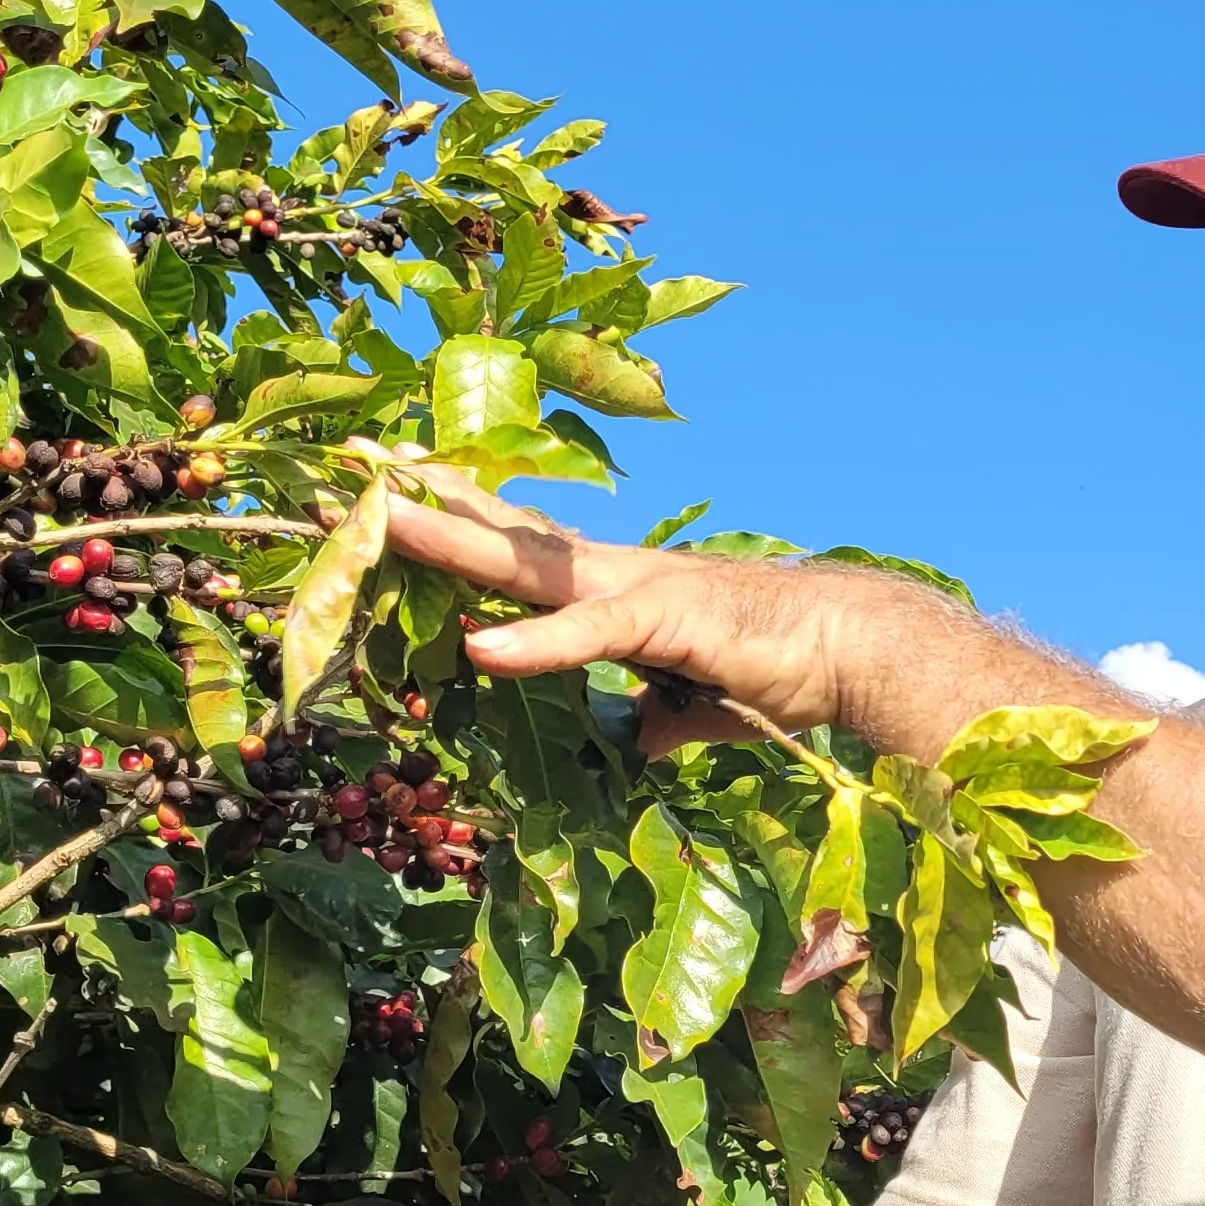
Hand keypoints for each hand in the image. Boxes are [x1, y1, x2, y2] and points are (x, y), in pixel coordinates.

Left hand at [381, 473, 958, 746]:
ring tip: (382, 520)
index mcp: (612, 587)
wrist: (853, 649)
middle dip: (425, 501)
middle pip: (501, 533)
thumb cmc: (776, 670)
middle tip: (351, 465)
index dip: (454, 520)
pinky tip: (483, 647)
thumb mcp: (689, 704)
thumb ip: (648, 715)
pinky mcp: (667, 618)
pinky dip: (536, 641)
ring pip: (528, 562)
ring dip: (453, 542)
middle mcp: (613, 570)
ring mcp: (637, 587)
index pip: (517, 549)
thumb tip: (629, 740)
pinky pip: (592, 630)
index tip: (387, 490)